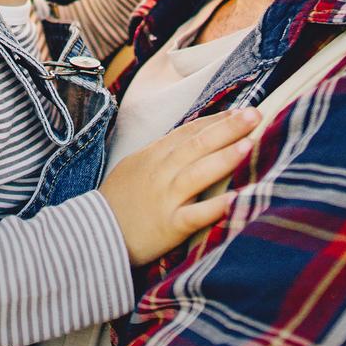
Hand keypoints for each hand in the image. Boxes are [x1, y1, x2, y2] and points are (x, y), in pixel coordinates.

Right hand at [100, 107, 260, 264]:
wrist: (92, 234)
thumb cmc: (118, 201)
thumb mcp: (135, 166)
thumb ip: (162, 152)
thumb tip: (192, 137)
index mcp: (153, 156)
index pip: (189, 132)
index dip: (216, 120)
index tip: (241, 111)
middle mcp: (160, 172)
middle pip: (197, 145)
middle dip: (227, 128)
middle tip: (254, 115)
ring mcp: (165, 198)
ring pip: (197, 173)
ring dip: (224, 158)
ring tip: (249, 145)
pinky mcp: (169, 226)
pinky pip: (195, 215)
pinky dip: (215, 208)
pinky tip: (236, 200)